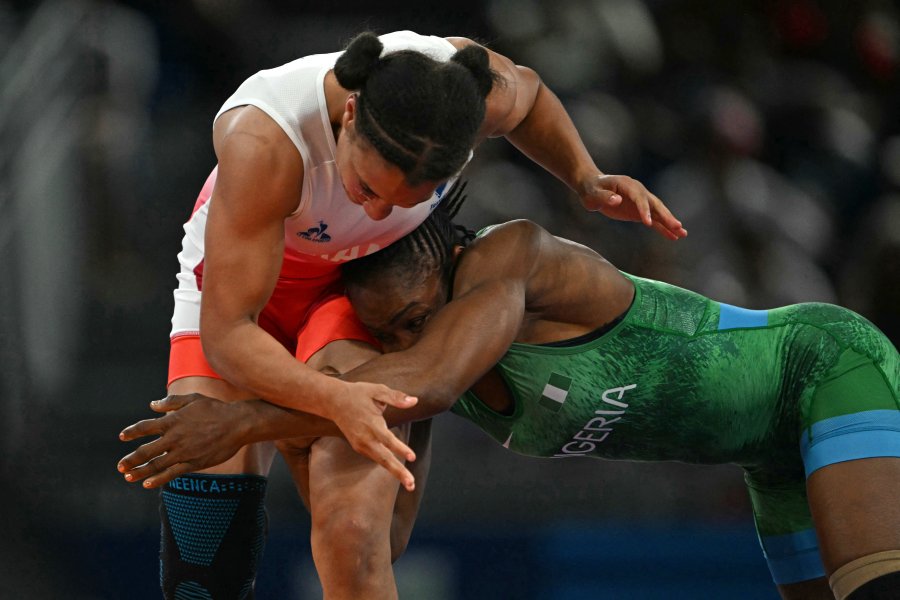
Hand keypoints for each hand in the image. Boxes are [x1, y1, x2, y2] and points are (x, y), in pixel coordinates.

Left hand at [117, 394, 247, 487]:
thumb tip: (152, 404)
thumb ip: (171, 401)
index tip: (122, 437)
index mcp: (172, 420)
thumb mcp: (193, 399)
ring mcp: (183, 452)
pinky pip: (172, 474)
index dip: (132, 432)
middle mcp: (174, 437)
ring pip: (155, 465)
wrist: (237, 424)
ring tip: (127, 477)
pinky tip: (147, 484)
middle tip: (120, 466)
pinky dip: (158, 479)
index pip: (145, 427)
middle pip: (145, 451)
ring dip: (139, 472)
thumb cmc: (216, 409)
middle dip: (130, 459)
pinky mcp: (193, 463)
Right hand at [326, 381, 419, 491]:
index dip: (400, 448)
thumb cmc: (358, 394)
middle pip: (384, 458)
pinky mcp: (359, 447)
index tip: (412, 457)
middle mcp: (365, 438)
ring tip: (409, 484)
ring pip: (380, 461)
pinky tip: (399, 471)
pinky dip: (387, 465)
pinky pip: (376, 457)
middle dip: (398, 472)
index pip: (387, 439)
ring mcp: (360, 444)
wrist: (333, 401)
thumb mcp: (377, 390)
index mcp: (371, 423)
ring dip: (395, 472)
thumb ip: (396, 397)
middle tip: (411, 485)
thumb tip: (415, 401)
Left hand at [579, 173, 686, 240]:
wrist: (592, 187)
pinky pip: (653, 221)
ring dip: (670, 223)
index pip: (639, 198)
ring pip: (658, 213)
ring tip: (683, 233)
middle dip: (666, 216)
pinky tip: (673, 237)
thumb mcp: (593, 193)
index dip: (644, 209)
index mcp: (628, 185)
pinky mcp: (639, 212)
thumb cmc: (591, 189)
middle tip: (677, 226)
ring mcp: (640, 202)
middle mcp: (638, 192)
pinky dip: (663, 228)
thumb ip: (604, 196)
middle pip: (655, 204)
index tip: (647, 222)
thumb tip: (617, 200)